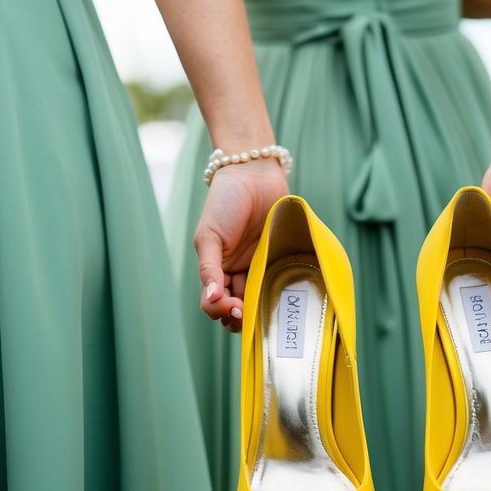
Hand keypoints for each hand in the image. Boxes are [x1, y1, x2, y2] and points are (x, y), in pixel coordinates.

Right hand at [194, 159, 288, 330]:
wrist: (253, 173)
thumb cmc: (224, 202)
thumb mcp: (209, 236)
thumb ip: (209, 269)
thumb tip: (210, 298)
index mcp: (217, 269)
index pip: (214, 302)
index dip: (221, 310)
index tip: (232, 307)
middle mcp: (238, 272)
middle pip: (237, 307)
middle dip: (240, 317)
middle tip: (248, 314)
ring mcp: (260, 266)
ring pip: (259, 299)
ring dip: (260, 309)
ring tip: (264, 311)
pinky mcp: (280, 257)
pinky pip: (279, 280)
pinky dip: (278, 292)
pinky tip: (282, 297)